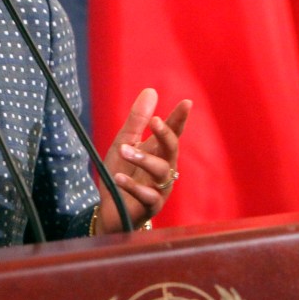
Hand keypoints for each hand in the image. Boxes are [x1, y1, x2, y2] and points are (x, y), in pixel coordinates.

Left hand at [95, 88, 190, 234]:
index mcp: (158, 151)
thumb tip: (151, 90)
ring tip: (124, 151)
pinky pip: (148, 195)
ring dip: (142, 159)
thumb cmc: (121, 173)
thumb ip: (136, 120)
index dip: (180, 118)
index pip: (173, 132)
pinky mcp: (151, 205)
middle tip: (154, 121)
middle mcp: (164, 167)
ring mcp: (160, 187)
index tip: (187, 103)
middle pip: (172, 148)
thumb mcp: (124, 143)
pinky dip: (133, 186)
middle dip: (166, 135)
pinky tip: (119, 177)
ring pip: (161, 170)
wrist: (111, 209)